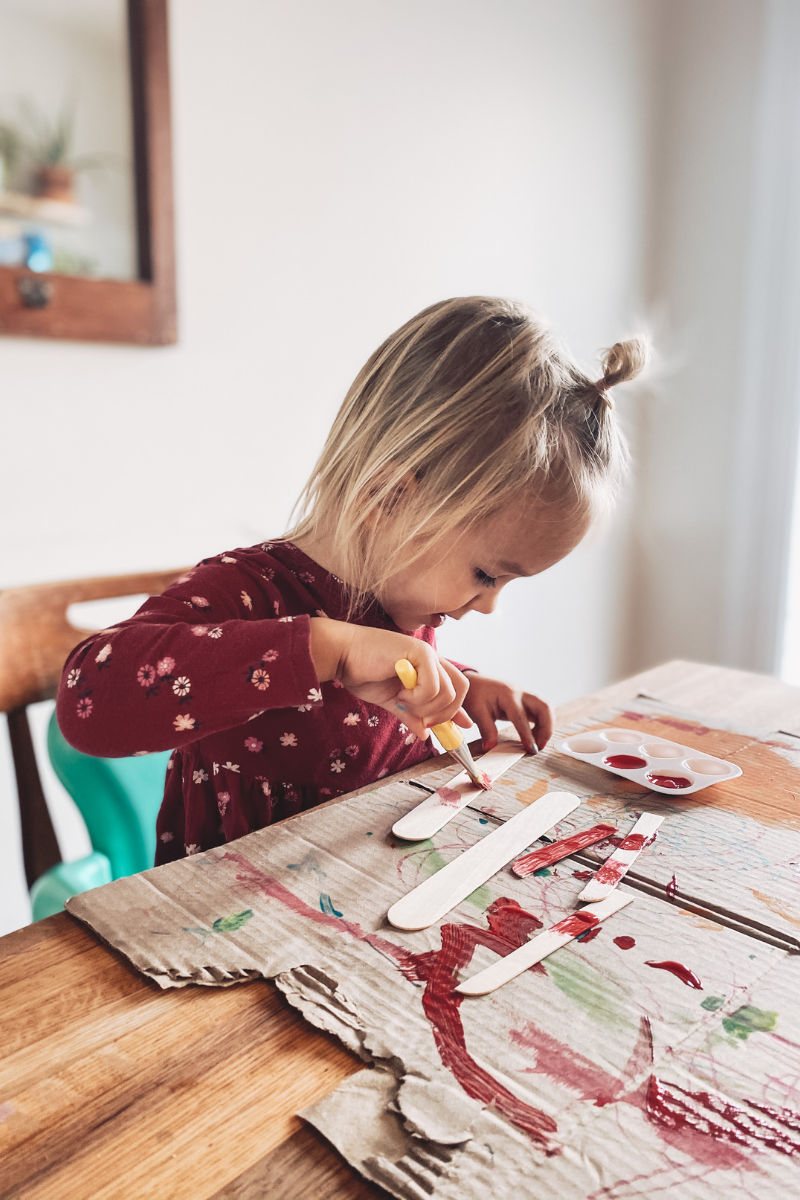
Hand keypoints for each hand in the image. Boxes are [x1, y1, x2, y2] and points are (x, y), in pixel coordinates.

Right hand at [310, 618, 470, 738]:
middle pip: (460, 691)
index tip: (461, 727)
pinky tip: (399, 691)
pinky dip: (417, 697)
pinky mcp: (420, 652)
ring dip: (425, 706)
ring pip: (447, 693)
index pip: (456, 687)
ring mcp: (427, 654)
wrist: (342, 655)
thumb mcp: (390, 700)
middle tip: (421, 718)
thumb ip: (409, 714)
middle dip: (444, 713)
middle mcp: (431, 658)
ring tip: (402, 699)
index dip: (460, 709)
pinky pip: (432, 688)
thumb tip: (424, 734)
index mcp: (427, 667)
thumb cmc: (362, 672)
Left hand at [461, 673, 552, 753]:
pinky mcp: (528, 701)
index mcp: (507, 695)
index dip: (528, 734)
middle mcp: (521, 692)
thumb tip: (490, 748)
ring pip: (547, 708)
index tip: (532, 750)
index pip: (521, 716)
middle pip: (545, 706)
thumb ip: (486, 730)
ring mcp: (526, 695)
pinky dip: (543, 723)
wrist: (475, 683)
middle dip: (547, 727)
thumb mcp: (477, 712)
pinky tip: (534, 735)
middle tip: (540, 746)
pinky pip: (542, 711)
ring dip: (547, 726)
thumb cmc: (475, 695)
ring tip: (537, 742)